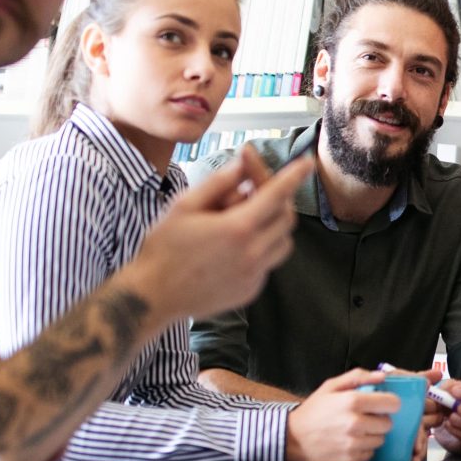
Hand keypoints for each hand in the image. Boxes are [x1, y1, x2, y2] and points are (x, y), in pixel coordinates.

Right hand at [127, 145, 313, 317]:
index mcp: (237, 229)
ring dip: (272, 225)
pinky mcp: (250, 291)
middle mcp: (252, 254)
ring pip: (283, 243)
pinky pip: (268, 263)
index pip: (277, 194)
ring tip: (240, 218)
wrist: (152, 297)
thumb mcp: (184, 205)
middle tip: (251, 190)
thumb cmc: (163, 248)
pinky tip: (231, 246)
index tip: (308, 163)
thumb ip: (219, 182)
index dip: (294, 175)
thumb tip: (243, 164)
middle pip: (286, 218)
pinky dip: (260, 248)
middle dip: (277, 199)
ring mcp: (254, 276)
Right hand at [284, 368, 398, 460]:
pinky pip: (370, 454)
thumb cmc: (312, 411)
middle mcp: (355, 424)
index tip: (382, 405)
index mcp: (352, 401)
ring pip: (380, 440)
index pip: (392, 403)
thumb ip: (358, 377)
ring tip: (355, 431)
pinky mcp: (350, 460)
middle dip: (379, 420)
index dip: (389, 403)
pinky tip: (350, 443)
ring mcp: (353, 444)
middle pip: (388, 424)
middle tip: (365, 418)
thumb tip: (382, 376)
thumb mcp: (331, 386)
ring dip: (372, 435)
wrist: (291, 438)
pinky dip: (363, 449)